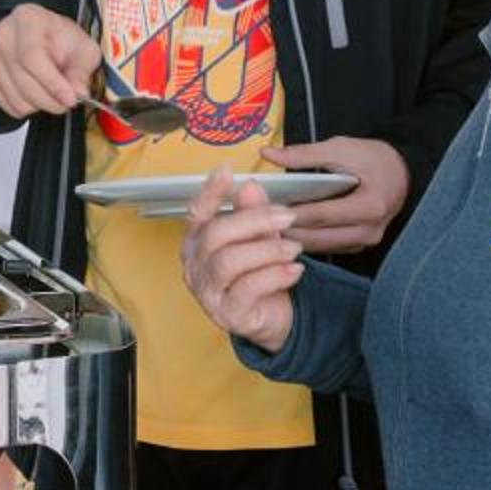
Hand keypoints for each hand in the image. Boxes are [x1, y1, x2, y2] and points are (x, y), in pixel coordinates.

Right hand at [0, 4, 97, 120]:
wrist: (38, 35)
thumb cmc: (60, 39)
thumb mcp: (83, 47)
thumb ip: (82, 70)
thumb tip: (78, 93)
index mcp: (27, 19)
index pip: (32, 56)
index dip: (52, 83)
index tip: (70, 99)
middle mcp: (2, 34)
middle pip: (23, 81)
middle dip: (51, 100)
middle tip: (67, 103)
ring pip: (16, 99)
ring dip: (40, 105)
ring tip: (51, 93)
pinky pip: (8, 105)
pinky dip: (27, 107)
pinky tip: (35, 93)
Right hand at [178, 175, 303, 355]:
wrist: (273, 318)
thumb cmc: (260, 274)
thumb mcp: (261, 238)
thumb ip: (253, 214)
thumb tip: (250, 186)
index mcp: (198, 242)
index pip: (197, 213)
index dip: (210, 192)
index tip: (227, 171)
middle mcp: (195, 266)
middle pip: (215, 234)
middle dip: (253, 220)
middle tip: (286, 217)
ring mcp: (207, 293)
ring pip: (229, 261)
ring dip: (267, 251)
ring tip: (294, 249)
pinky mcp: (227, 314)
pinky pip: (248, 289)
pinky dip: (276, 275)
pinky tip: (295, 270)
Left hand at [264, 137, 410, 253]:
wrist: (403, 172)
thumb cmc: (373, 158)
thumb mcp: (341, 148)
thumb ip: (303, 154)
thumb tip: (267, 155)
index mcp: (370, 205)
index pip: (322, 214)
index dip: (291, 213)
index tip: (261, 210)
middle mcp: (370, 230)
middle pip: (318, 236)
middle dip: (285, 230)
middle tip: (253, 224)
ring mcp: (365, 242)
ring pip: (320, 246)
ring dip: (292, 239)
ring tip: (262, 228)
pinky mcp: (359, 246)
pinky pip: (327, 247)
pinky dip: (306, 239)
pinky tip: (283, 231)